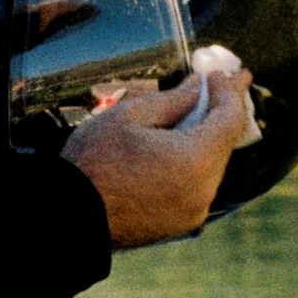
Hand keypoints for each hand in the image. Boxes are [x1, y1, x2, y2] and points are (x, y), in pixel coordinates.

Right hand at [62, 57, 254, 248]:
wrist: (69, 218)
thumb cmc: (92, 163)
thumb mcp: (128, 116)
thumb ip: (172, 100)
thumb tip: (196, 87)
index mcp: (194, 160)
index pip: (229, 118)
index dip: (228, 91)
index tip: (219, 73)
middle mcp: (203, 190)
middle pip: (225, 143)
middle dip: (223, 111)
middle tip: (224, 84)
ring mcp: (193, 211)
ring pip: (213, 165)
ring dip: (209, 137)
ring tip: (201, 111)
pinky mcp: (180, 224)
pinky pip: (198, 185)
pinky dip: (195, 161)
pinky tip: (183, 144)